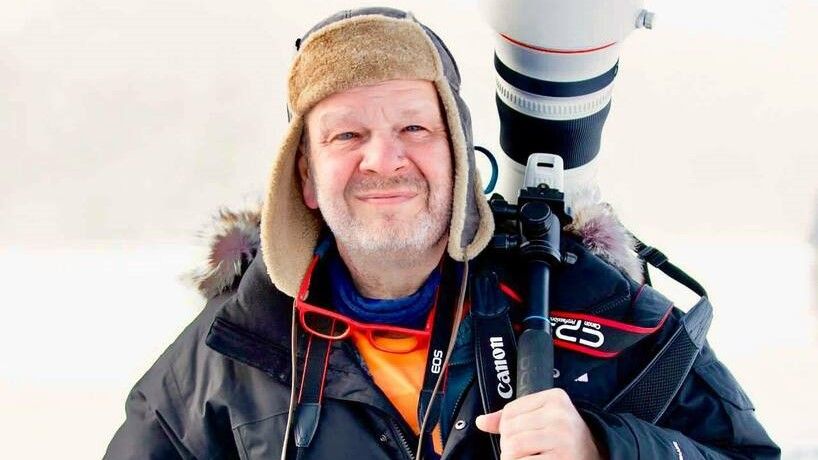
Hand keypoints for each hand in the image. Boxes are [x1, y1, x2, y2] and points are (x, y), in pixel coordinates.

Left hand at [475, 388, 601, 459]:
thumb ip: (511, 418)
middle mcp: (560, 415)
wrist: (598, 454)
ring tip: (528, 457)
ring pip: (512, 448)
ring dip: (513, 458)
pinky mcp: (560, 459)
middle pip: (509, 430)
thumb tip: (481, 422)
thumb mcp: (543, 418)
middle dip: (509, 444)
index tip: (523, 434)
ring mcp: (561, 438)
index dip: (507, 427)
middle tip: (526, 450)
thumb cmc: (564, 436)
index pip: (510, 411)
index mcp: (555, 398)